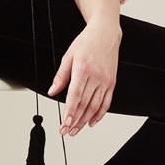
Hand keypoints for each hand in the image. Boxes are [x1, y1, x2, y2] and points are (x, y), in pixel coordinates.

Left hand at [47, 17, 121, 134]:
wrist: (106, 34)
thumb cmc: (87, 42)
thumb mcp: (68, 56)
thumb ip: (60, 76)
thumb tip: (52, 91)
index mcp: (83, 69)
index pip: (75, 96)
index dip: (70, 111)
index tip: (64, 123)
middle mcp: (96, 77)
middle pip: (85, 104)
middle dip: (75, 121)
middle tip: (66, 131)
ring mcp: (105, 81)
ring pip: (95, 106)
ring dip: (85, 121)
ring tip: (75, 130)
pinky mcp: (111, 83)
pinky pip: (106, 103)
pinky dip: (99, 115)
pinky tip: (91, 122)